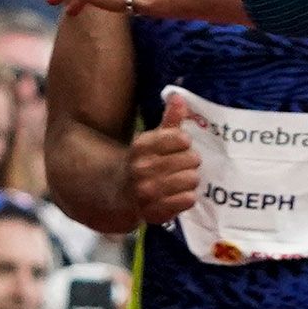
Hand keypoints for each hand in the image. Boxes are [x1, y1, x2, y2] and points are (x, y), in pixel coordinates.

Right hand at [127, 94, 200, 224]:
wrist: (116, 192)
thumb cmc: (143, 161)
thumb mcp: (153, 139)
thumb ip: (169, 119)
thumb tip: (179, 96)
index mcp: (142, 146)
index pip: (182, 138)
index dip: (184, 143)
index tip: (178, 146)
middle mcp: (141, 168)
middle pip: (192, 159)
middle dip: (190, 162)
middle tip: (182, 165)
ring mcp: (146, 191)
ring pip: (192, 179)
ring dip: (191, 179)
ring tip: (180, 180)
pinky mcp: (153, 212)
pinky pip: (188, 200)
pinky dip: (187, 197)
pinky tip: (177, 194)